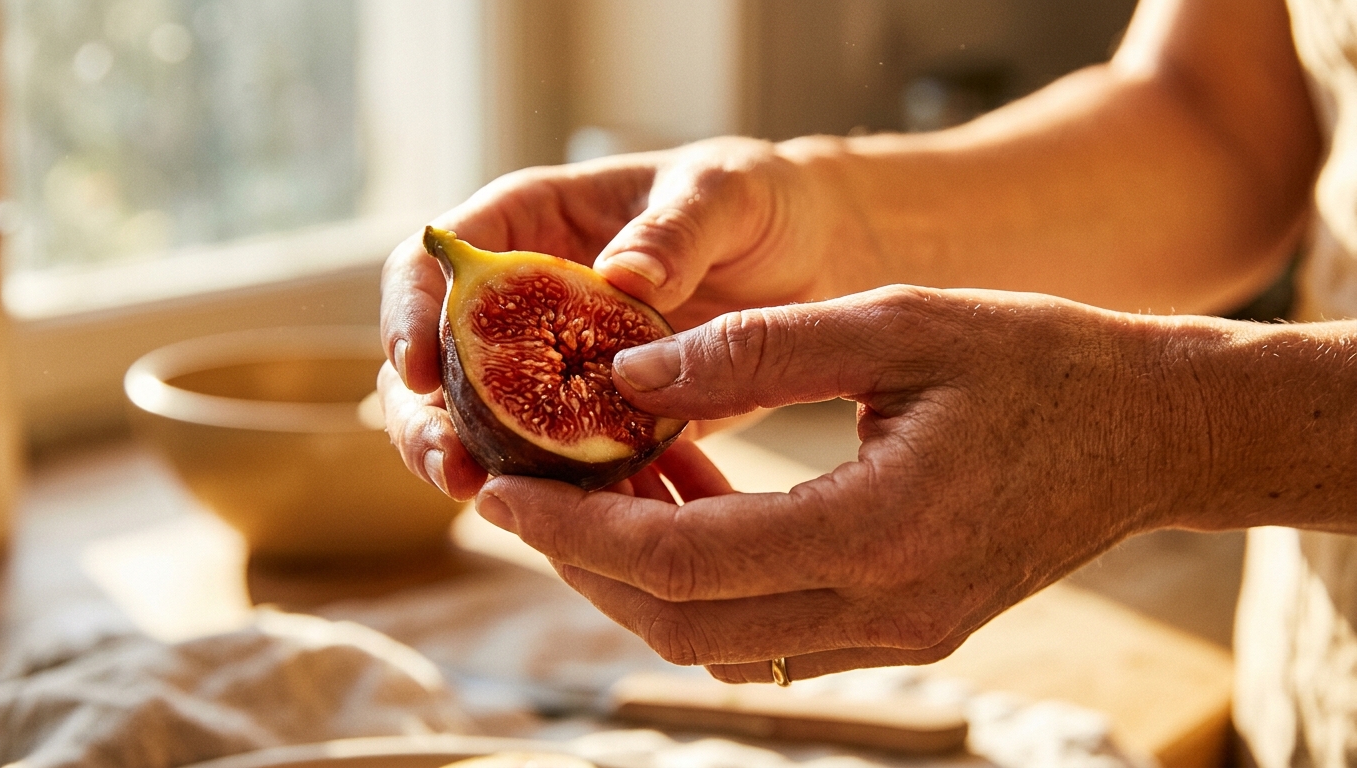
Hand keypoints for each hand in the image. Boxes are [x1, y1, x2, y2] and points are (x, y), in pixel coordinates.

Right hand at [379, 137, 878, 498]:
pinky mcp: (598, 421)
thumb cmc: (759, 202)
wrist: (815, 259)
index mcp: (533, 223)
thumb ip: (676, 230)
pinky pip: (558, 463)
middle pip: (438, 360)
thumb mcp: (726, 194)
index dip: (412, 312)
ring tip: (493, 507)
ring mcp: (557, 366)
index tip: (415, 367)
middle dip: (424, 417)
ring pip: (481, 424)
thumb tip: (619, 276)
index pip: (436, 262)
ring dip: (475, 467)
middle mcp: (527, 299)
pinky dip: (560, 494)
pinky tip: (584, 525)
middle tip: (451, 470)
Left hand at [471, 286, 1194, 681]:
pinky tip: (680, 517)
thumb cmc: (1037, 359)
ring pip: (717, 646)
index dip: (574, 530)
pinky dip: (700, 591)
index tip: (500, 490)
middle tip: (523, 496)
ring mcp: (899, 637)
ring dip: (635, 584)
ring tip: (590, 499)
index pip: (681, 560)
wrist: (1152, 430)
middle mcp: (887, 610)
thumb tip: (628, 376)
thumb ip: (754, 350)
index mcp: (882, 531)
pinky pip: (768, 639)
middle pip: (681, 626)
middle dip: (583, 565)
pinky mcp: (906, 633)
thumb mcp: (896, 324)